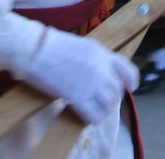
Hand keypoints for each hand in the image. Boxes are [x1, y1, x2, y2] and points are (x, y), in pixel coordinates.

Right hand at [18, 27, 138, 125]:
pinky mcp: (76, 97)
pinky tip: (86, 117)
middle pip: (117, 90)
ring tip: (96, 111)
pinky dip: (92, 119)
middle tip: (103, 102)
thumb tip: (96, 73)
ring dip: (104, 110)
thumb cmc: (50, 45)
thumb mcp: (80, 45)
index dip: (131, 81)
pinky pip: (93, 115)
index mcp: (102, 52)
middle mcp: (100, 68)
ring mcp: (90, 83)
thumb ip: (93, 59)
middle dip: (113, 99)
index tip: (130, 88)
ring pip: (109, 104)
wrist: (33, 48)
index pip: (127, 70)